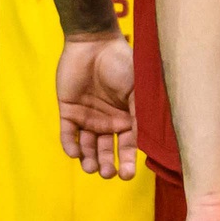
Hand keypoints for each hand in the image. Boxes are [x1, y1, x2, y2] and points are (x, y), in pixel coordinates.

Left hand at [55, 33, 138, 176]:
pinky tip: (76, 153)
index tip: (128, 176)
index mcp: (127, 118)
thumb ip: (140, 115)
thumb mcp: (137, 90)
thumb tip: (151, 141)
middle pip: (107, 150)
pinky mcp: (69, 111)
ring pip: (87, 146)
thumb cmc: (122, 65)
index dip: (128, 161)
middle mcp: (108, 121)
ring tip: (91, 168)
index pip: (129, 146)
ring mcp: (88, 117)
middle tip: (108, 173)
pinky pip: (68, 134)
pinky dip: (71, 145)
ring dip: (89, 159)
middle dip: (107, 164)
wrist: (94, 44)